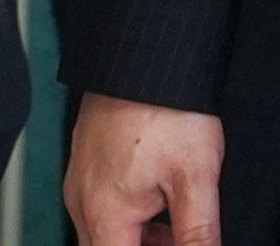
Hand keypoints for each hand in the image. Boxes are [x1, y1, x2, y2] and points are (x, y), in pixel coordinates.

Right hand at [67, 94, 225, 245]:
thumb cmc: (165, 107)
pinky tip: (157, 206)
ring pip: (102, 233)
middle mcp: (82, 200)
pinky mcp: (85, 160)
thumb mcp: (195, 178)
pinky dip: (126, 218)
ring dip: (136, 240)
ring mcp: (80, 179)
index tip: (175, 243)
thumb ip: (199, 234)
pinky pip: (99, 207)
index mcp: (105, 213)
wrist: (144, 54)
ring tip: (174, 231)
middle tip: (178, 239)